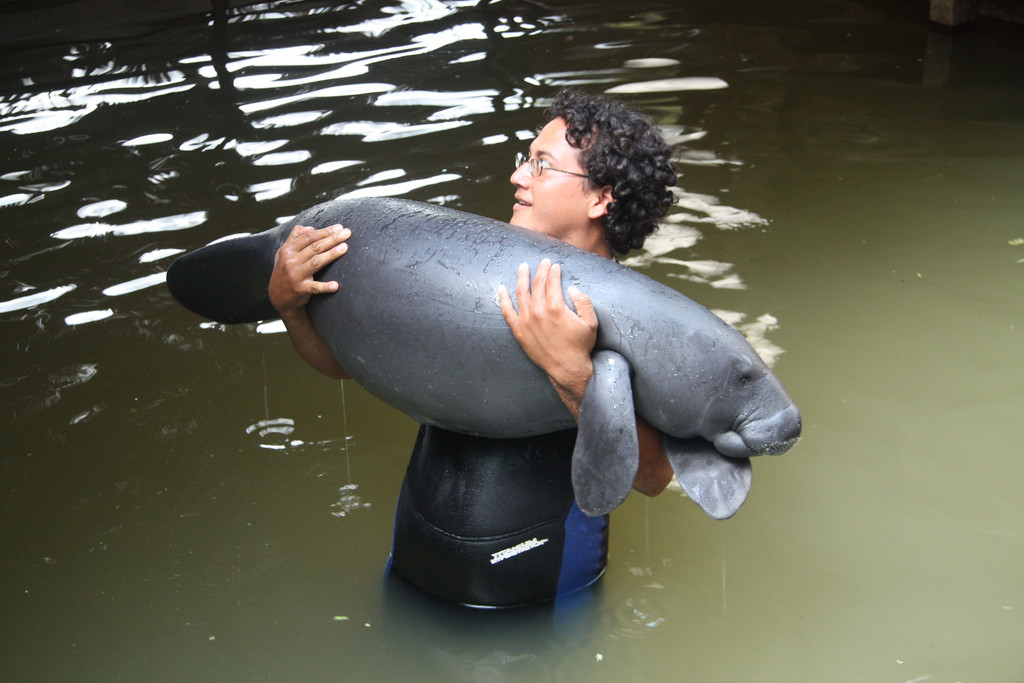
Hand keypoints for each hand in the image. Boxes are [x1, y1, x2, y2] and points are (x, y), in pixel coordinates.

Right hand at [269, 223, 349, 316]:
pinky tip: (335, 286)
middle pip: (315, 247)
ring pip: (316, 262)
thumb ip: (294, 238)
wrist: (277, 297)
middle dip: (332, 239)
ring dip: (331, 254)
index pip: (309, 237)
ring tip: (344, 248)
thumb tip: (310, 227)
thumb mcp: (283, 253)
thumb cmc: (283, 272)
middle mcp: (291, 261)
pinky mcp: (300, 289)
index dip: (325, 231)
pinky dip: (325, 287)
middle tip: (347, 233)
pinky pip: (314, 288)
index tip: (339, 228)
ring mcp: (295, 275)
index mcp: (288, 250)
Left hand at [498, 259, 597, 410]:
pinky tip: (501, 288)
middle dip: (540, 270)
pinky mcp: (518, 331)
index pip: (552, 282)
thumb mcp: (591, 323)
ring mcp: (526, 321)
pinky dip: (503, 299)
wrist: (567, 369)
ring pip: (521, 293)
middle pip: (537, 284)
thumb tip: (572, 288)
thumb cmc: (580, 346)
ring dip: (521, 277)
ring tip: (522, 267)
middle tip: (543, 263)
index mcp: (556, 307)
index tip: (555, 266)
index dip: (553, 272)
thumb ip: (583, 302)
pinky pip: (507, 312)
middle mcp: (538, 312)